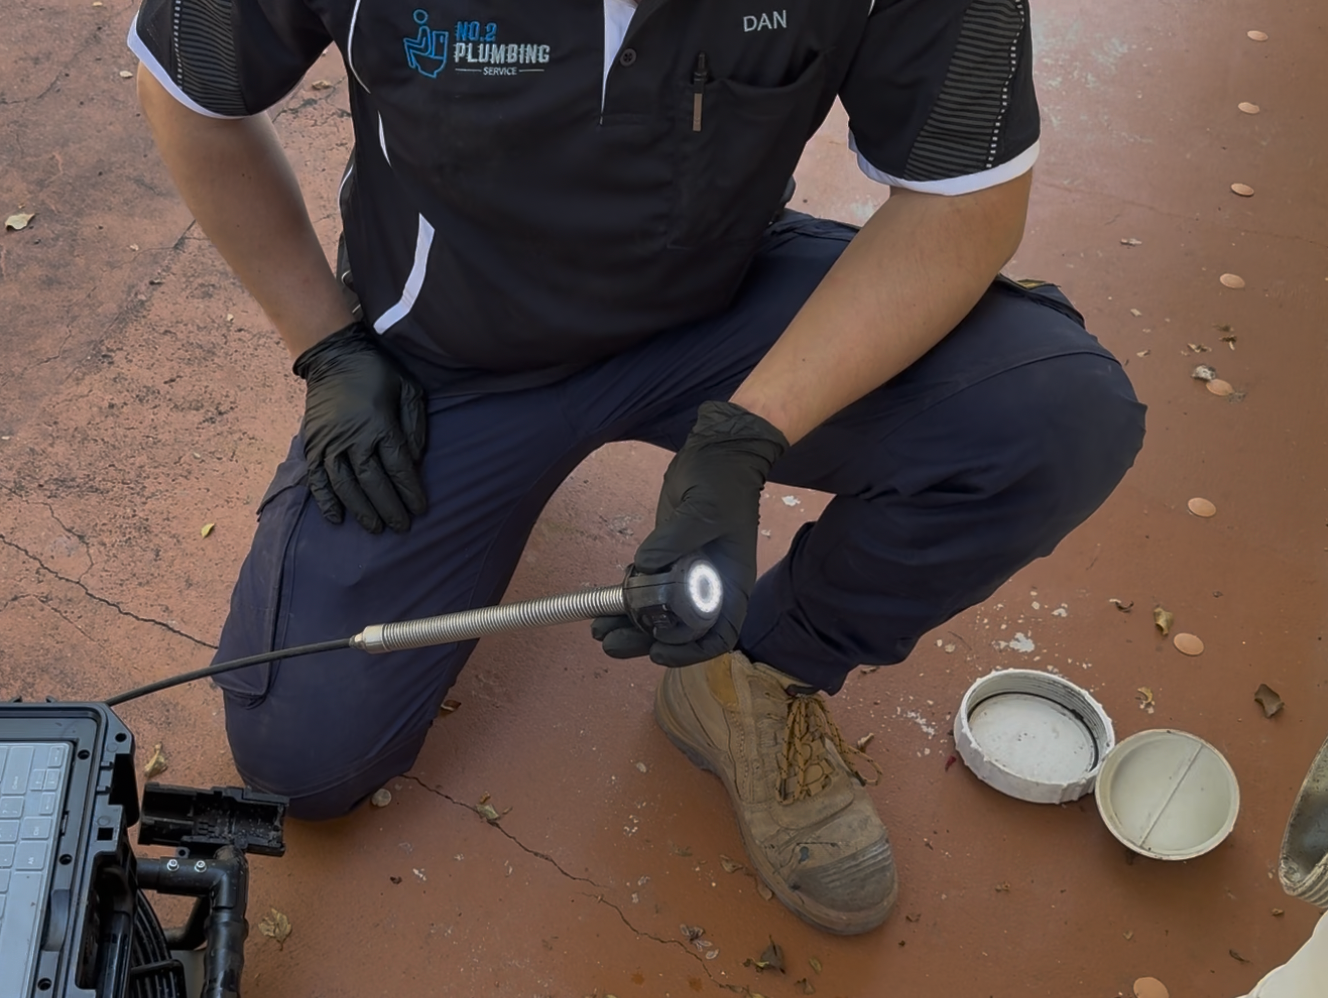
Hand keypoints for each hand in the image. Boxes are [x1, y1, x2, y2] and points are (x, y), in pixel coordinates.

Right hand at [293, 320, 427, 532]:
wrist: (334, 355)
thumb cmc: (377, 371)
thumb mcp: (408, 388)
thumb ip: (415, 424)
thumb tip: (415, 459)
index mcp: (379, 425)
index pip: (398, 467)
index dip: (409, 491)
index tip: (419, 509)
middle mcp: (352, 438)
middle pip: (372, 482)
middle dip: (388, 507)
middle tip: (400, 527)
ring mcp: (329, 442)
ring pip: (345, 485)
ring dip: (360, 510)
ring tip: (374, 528)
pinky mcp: (313, 443)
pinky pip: (317, 478)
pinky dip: (325, 500)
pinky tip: (336, 518)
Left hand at [593, 400, 787, 665]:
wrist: (716, 454)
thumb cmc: (723, 483)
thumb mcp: (704, 510)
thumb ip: (674, 540)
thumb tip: (643, 568)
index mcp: (731, 585)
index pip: (718, 634)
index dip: (691, 652)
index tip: (659, 651)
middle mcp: (709, 587)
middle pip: (679, 632)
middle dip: (645, 641)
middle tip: (611, 644)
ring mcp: (686, 575)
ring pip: (657, 615)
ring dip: (629, 627)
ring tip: (599, 632)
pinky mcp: (664, 560)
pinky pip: (644, 590)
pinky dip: (625, 602)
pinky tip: (603, 607)